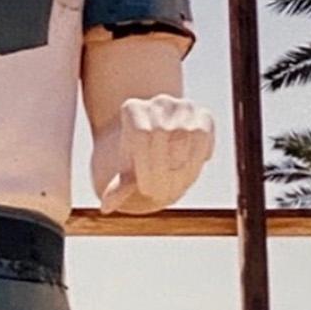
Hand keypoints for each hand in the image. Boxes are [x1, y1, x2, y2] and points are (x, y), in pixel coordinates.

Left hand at [99, 92, 212, 211]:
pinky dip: (199, 158)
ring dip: (182, 168)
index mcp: (132, 109)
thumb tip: (105, 207)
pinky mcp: (203, 115)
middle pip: (163, 134)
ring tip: (174, 187)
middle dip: (163, 171)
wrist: (159, 139)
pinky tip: (189, 171)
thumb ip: (119, 186)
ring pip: (186, 136)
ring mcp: (182, 107)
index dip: (146, 166)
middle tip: (161, 195)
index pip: (141, 134)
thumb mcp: (127, 171)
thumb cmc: (138, 158)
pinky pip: (204, 137)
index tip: (146, 190)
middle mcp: (158, 102)